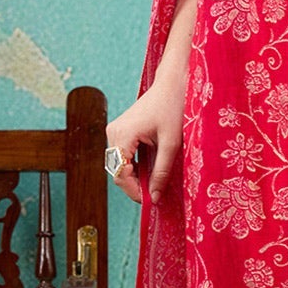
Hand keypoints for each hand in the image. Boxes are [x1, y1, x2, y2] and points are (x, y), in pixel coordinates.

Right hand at [105, 69, 186, 204]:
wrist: (172, 85)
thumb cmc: (173, 108)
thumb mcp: (171, 143)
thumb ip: (162, 172)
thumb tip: (155, 197)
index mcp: (122, 134)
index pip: (120, 174)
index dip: (133, 191)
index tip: (150, 202)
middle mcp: (113, 132)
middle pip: (117, 171)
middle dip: (134, 186)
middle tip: (154, 196)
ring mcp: (115, 130)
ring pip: (119, 165)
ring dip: (134, 177)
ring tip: (153, 184)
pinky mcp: (120, 130)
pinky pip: (123, 156)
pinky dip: (134, 166)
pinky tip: (149, 171)